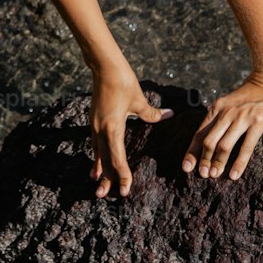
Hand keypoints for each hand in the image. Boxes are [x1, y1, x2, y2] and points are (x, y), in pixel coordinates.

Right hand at [88, 59, 173, 199]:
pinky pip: (95, 143)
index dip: (122, 174)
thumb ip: (152, 113)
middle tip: (106, 196)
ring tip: (98, 185)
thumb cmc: (123, 82)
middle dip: (106, 178)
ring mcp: (95, 125)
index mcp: (113, 127)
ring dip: (99, 168)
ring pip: (98, 152)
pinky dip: (97, 155)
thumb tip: (168, 116)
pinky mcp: (94, 120)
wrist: (104, 67)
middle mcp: (101, 129)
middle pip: (104, 159)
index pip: (117, 157)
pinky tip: (96, 162)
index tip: (125, 188)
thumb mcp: (139, 100)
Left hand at [182, 72, 262, 182]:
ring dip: (217, 163)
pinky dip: (238, 163)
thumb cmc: (251, 95)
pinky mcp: (258, 122)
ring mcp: (242, 117)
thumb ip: (220, 117)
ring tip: (215, 175)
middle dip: (203, 160)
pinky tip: (233, 175)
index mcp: (216, 108)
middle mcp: (226, 113)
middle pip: (208, 141)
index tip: (186, 167)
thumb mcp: (230, 103)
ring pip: (224, 145)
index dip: (192, 152)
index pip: (199, 133)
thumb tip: (208, 141)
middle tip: (203, 175)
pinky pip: (245, 147)